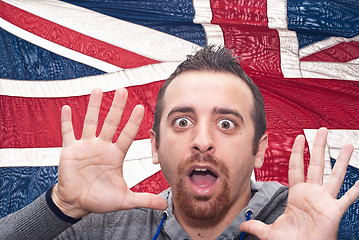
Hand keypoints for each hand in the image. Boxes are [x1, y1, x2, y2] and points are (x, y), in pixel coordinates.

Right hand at [52, 88, 166, 217]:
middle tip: (122, 90)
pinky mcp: (70, 150)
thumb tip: (165, 205)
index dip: (134, 122)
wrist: (78, 203)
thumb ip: (144, 199)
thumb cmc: (100, 199)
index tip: (141, 107)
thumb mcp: (124, 199)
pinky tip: (67, 108)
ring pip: (90, 122)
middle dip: (117, 107)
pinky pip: (68, 133)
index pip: (127, 134)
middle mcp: (102, 147)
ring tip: (98, 90)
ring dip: (93, 106)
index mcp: (116, 155)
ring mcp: (86, 146)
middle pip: (111, 122)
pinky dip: (67, 121)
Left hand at [240, 127, 358, 239]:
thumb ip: (256, 225)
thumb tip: (242, 224)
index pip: (296, 167)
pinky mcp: (334, 210)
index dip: (298, 151)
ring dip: (342, 160)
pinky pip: (348, 198)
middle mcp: (312, 193)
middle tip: (323, 130)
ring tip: (349, 145)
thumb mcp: (270, 231)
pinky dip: (356, 190)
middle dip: (319, 146)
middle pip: (316, 164)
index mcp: (296, 194)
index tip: (300, 137)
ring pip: (335, 175)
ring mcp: (325, 200)